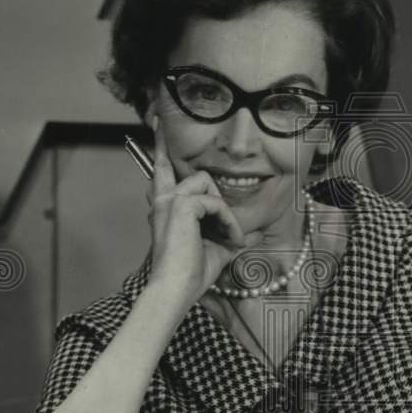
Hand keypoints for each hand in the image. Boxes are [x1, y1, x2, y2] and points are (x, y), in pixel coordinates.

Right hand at [146, 121, 254, 306]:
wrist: (175, 290)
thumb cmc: (191, 275)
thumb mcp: (217, 250)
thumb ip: (230, 235)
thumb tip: (254, 234)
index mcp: (166, 208)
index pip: (162, 170)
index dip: (161, 145)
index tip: (157, 122)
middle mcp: (164, 200)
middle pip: (195, 173)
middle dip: (216, 196)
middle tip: (225, 227)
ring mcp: (170, 200)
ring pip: (208, 185)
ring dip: (225, 213)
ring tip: (229, 239)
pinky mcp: (181, 204)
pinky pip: (216, 202)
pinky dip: (229, 222)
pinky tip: (230, 240)